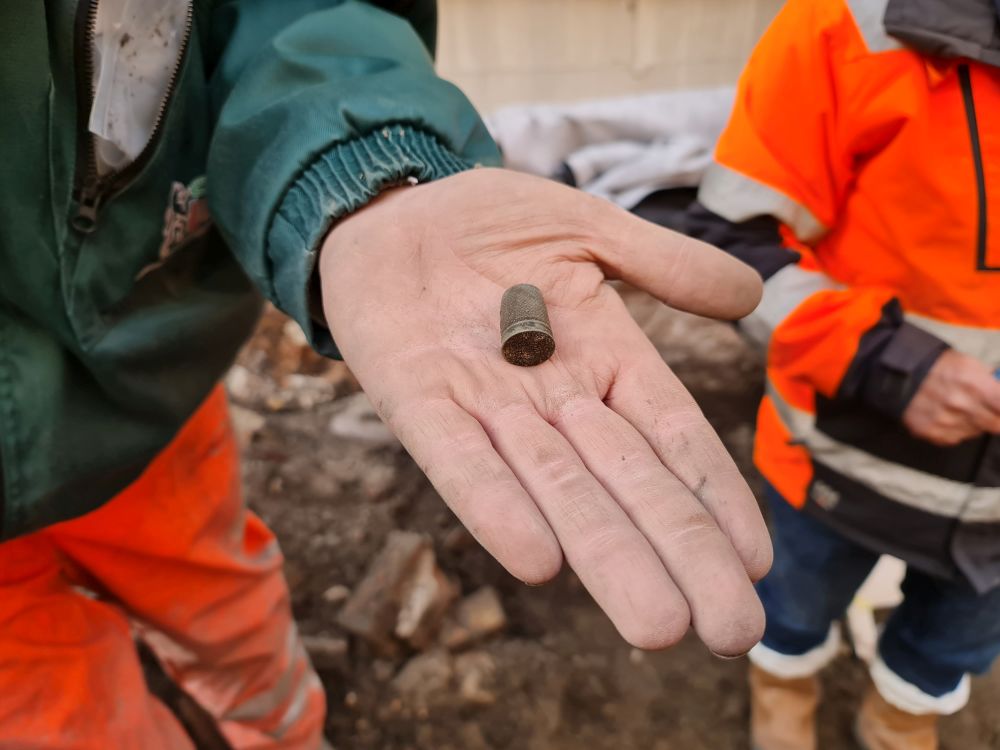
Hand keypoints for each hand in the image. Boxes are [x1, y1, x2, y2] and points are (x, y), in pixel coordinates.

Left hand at [319, 169, 769, 654]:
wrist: (388, 208)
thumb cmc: (488, 222)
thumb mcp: (585, 226)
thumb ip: (660, 262)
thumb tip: (752, 293)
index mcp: (603, 359)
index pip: (670, 438)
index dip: (712, 497)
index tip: (756, 561)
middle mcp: (551, 401)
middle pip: (624, 484)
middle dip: (678, 554)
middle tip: (729, 629)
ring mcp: (484, 407)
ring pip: (553, 489)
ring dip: (602, 554)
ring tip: (657, 624)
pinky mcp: (416, 401)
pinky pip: (458, 462)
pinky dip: (494, 505)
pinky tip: (536, 560)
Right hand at [903, 349, 999, 445]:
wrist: (899, 376)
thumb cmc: (936, 367)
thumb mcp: (968, 364)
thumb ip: (991, 382)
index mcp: (974, 385)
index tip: (999, 408)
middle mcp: (961, 405)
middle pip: (994, 425)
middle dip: (992, 417)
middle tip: (983, 409)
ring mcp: (946, 422)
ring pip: (975, 432)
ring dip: (972, 423)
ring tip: (958, 408)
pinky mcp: (932, 433)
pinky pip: (955, 438)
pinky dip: (955, 429)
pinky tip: (946, 416)